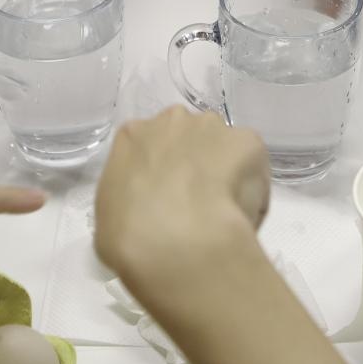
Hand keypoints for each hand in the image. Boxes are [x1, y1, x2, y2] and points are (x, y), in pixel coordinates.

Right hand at [94, 107, 269, 299]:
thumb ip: (131, 198)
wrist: (177, 243)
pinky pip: (252, 162)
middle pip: (186, 138)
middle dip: (193, 165)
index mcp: (133, 135)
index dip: (159, 174)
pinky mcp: (248, 140)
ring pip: (222, 147)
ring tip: (222, 212)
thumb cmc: (130, 236)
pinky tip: (240, 212)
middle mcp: (172, 120)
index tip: (165, 201)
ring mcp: (212, 127)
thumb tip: (150, 207)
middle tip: (195, 205)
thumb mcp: (110, 216)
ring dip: (224, 171)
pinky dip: (252, 184)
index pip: (148, 146)